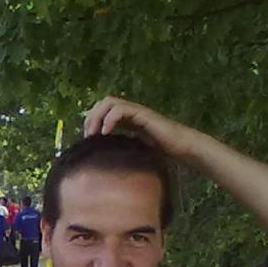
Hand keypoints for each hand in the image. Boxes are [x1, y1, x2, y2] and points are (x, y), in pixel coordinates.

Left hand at [82, 96, 198, 158]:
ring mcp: (137, 111)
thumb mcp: (133, 152)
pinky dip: (110, 119)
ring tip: (93, 134)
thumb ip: (119, 151)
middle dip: (91, 117)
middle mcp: (130, 112)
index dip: (90, 121)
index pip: (102, 110)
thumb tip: (100, 165)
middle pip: (103, 102)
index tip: (86, 139)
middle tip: (87, 136)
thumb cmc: (160, 153)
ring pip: (110, 101)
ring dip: (97, 116)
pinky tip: (105, 133)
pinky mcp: (143, 114)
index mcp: (126, 119)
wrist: (181, 148)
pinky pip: (121, 109)